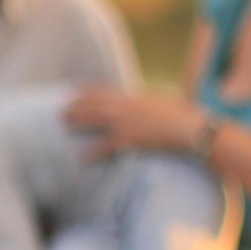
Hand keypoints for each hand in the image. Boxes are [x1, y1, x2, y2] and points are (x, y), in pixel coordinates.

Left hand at [64, 86, 202, 156]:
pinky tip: (83, 159)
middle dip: (77, 105)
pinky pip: (104, 146)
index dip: (87, 91)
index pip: (104, 91)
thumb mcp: (160, 103)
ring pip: (94, 119)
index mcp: (133, 97)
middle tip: (62, 109)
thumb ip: (145, 103)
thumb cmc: (180, 116)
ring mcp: (125, 121)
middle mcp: (125, 106)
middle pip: (94, 103)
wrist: (188, 128)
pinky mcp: (127, 138)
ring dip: (77, 121)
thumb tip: (141, 103)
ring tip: (64, 124)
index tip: (74, 90)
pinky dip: (92, 153)